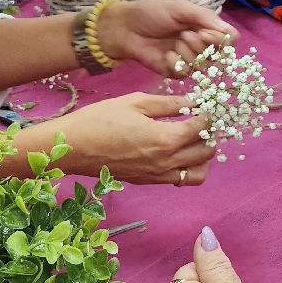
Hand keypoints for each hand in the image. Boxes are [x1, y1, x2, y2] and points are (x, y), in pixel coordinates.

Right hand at [41, 92, 216, 185]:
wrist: (71, 148)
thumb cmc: (100, 119)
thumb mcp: (136, 102)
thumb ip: (168, 103)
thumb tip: (192, 101)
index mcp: (166, 139)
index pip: (203, 128)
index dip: (209, 114)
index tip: (207, 105)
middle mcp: (166, 162)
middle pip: (206, 152)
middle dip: (210, 135)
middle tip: (203, 121)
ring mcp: (157, 176)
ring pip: (197, 173)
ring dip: (203, 156)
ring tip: (194, 139)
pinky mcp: (147, 182)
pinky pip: (179, 180)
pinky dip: (187, 169)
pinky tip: (178, 152)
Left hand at [95, 0, 235, 76]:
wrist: (125, 28)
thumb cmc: (152, 13)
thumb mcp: (181, 8)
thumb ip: (206, 18)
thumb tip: (231, 33)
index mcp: (206, 27)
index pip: (229, 39)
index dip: (221, 39)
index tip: (204, 32)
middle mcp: (202, 44)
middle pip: (220, 55)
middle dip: (202, 46)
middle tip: (184, 35)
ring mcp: (189, 60)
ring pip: (204, 66)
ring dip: (188, 54)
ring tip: (173, 43)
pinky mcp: (176, 72)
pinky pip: (186, 74)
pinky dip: (176, 63)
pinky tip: (165, 55)